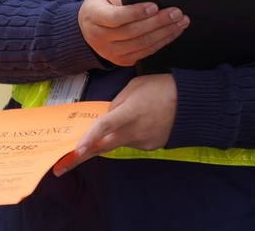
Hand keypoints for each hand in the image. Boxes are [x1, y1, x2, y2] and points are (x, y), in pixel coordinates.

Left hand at [52, 74, 176, 175]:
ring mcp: (143, 142)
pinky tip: (142, 120)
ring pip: (118, 141)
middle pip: (103, 147)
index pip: (104, 126)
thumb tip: (105, 116)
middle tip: (61, 167)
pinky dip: (129, 133)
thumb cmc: (162, 88)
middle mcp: (135, 131)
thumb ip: (116, 103)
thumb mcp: (134, 87)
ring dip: (113, 134)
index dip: (89, 138)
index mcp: (129, 113)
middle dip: (80, 157)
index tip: (76, 150)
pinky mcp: (151, 147)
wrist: (193, 105)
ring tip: (135, 113)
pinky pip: (131, 141)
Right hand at [78, 0, 188, 65]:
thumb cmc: (101, 6)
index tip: (154, 6)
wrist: (87, 27)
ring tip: (180, 22)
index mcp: (94, 16)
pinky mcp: (121, 60)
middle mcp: (99, 37)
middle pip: (133, 32)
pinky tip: (171, 33)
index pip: (116, 17)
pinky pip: (145, 53)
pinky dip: (161, 42)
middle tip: (176, 13)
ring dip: (165, 33)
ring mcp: (109, 51)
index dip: (136, 13)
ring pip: (142, 44)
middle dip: (158, 22)